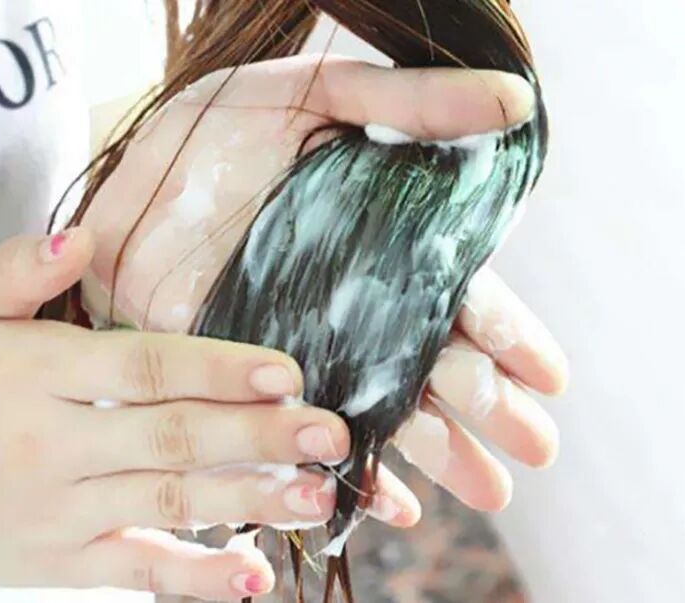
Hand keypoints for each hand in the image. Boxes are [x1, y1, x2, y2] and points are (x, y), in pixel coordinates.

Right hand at [0, 228, 418, 600]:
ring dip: (248, 502)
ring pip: (167, 504)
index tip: (288, 372)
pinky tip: (254, 576)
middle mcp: (53, 443)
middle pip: (171, 437)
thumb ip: (20, 270)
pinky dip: (195, 578)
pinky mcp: (60, 563)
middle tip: (331, 433)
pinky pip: (136, 573)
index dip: (218, 369)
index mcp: (35, 373)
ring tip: (316, 496)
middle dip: (257, 436)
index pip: (143, 367)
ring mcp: (59, 510)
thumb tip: (86, 234)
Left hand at [78, 55, 565, 512]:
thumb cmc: (230, 120)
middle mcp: (349, 302)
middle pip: (430, 363)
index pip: (460, 297)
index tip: (550, 381)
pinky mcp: (243, 376)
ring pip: (378, 407)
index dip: (509, 337)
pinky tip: (385, 504)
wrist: (134, 159)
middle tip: (535, 452)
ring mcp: (300, 343)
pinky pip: (300, 433)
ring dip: (433, 453)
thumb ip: (416, 103)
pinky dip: (343, 468)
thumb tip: (517, 103)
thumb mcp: (329, 92)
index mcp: (382, 242)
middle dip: (487, 410)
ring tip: (488, 494)